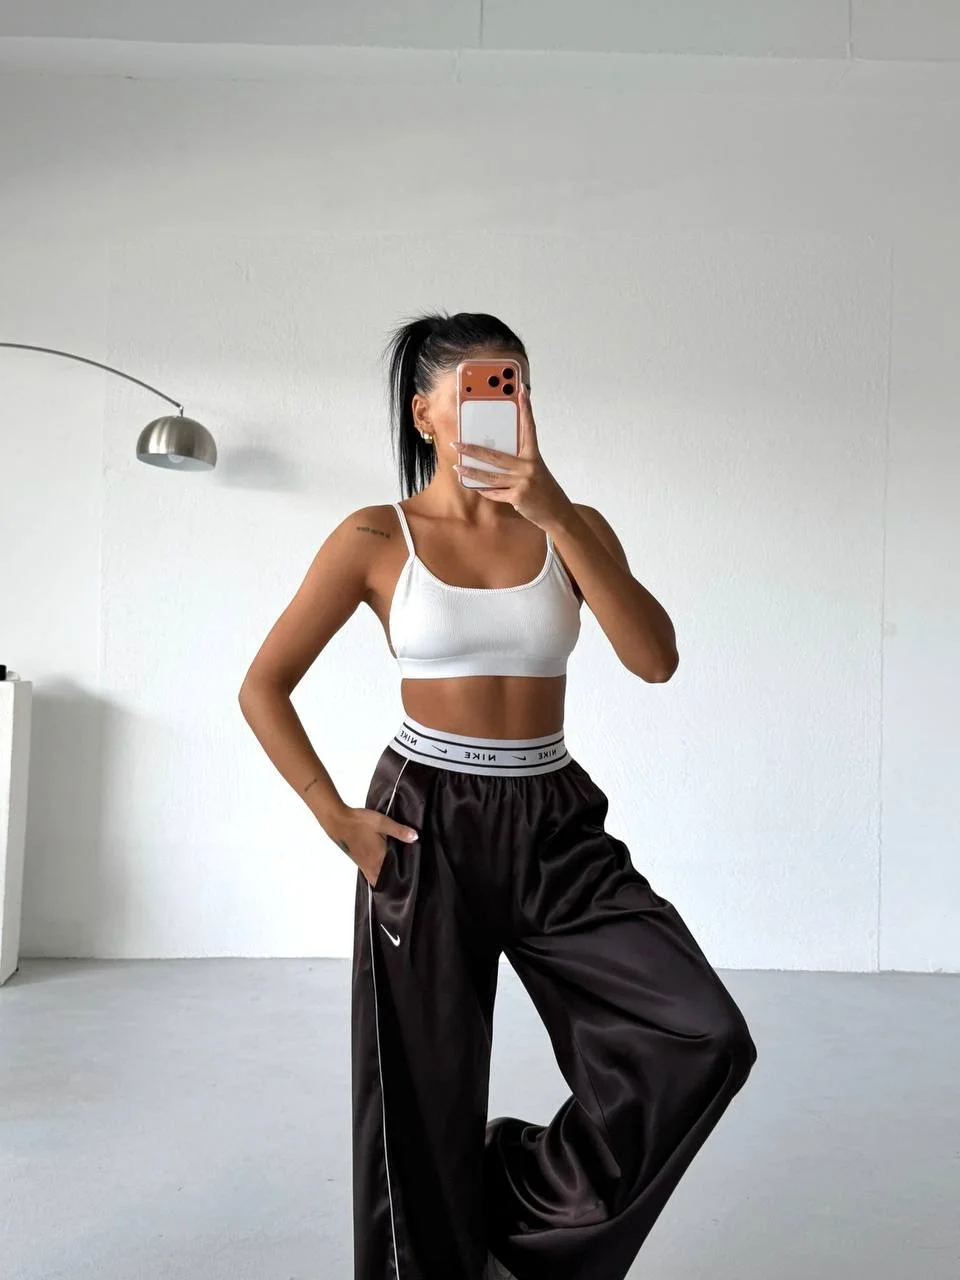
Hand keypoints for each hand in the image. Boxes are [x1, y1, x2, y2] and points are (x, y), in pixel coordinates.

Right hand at [325, 805, 417, 888]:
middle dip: (393, 882)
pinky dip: (375, 876)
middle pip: (384, 880)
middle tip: (404, 882)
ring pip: (375, 878)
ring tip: (394, 879)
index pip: (393, 874)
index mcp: (379, 857)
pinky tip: (380, 870)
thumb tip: (415, 837)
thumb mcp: (382, 822)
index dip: (401, 879)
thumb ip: (399, 831)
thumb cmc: (359, 821)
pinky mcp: (357, 860)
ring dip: (384, 880)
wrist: (337, 821)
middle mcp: (371, 864)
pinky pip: (368, 874)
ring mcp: (363, 864)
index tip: (410, 880)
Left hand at [451, 384, 574, 530]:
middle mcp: (528, 466)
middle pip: (495, 455)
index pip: (529, 427)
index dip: (526, 408)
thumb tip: (492, 457)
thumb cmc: (544, 489)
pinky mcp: (517, 497)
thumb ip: (518, 463)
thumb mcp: (536, 471)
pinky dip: (485, 490)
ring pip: (490, 476)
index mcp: (534, 456)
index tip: (521, 390)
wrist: (556, 512)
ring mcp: (523, 482)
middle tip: (456, 443)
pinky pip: (495, 492)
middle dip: (473, 449)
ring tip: (458, 466)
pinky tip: (476, 486)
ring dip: (472, 471)